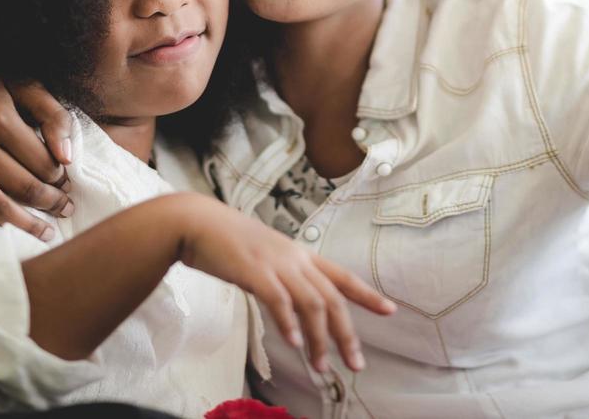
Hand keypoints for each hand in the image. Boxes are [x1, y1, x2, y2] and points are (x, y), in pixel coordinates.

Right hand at [0, 69, 74, 253]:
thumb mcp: (22, 86)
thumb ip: (52, 115)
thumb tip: (67, 158)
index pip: (41, 162)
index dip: (60, 177)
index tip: (68, 184)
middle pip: (20, 186)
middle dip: (49, 202)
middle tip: (65, 211)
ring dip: (21, 223)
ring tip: (44, 233)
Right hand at [180, 199, 396, 373]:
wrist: (198, 223)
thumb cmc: (229, 244)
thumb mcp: (267, 258)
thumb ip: (284, 278)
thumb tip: (294, 306)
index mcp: (301, 255)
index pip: (343, 276)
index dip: (367, 294)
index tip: (390, 310)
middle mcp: (295, 259)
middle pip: (332, 298)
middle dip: (346, 334)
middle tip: (356, 364)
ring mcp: (276, 264)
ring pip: (311, 303)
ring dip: (319, 338)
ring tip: (322, 365)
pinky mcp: (254, 271)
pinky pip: (278, 300)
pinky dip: (289, 322)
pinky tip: (294, 342)